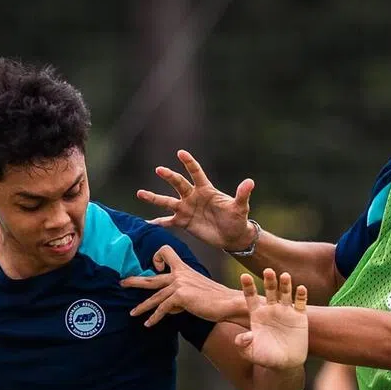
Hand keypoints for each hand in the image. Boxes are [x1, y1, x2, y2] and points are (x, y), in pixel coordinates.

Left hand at [124, 245, 244, 325]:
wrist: (228, 302)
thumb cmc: (215, 299)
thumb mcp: (196, 293)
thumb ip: (180, 297)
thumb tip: (168, 309)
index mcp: (184, 269)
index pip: (166, 253)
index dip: (158, 259)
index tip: (156, 268)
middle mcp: (179, 274)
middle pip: (152, 277)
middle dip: (135, 280)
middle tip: (122, 283)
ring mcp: (179, 284)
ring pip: (154, 296)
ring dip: (142, 307)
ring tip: (132, 313)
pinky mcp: (180, 297)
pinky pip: (163, 308)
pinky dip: (155, 317)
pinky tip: (149, 324)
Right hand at [137, 149, 255, 251]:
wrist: (232, 235)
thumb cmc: (237, 219)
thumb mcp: (241, 207)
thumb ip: (242, 194)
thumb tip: (250, 182)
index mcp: (206, 189)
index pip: (196, 173)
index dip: (189, 163)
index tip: (181, 153)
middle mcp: (193, 196)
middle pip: (178, 184)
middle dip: (169, 176)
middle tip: (160, 169)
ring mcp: (186, 209)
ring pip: (167, 201)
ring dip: (154, 198)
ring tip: (140, 193)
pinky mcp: (183, 222)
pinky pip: (167, 222)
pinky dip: (157, 223)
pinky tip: (146, 223)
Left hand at [234, 269, 307, 369]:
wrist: (284, 364)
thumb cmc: (265, 358)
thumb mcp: (250, 353)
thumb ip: (243, 344)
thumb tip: (242, 337)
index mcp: (257, 315)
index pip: (250, 297)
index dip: (247, 286)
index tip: (244, 276)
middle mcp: (271, 309)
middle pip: (269, 290)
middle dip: (268, 280)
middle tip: (267, 271)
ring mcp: (286, 311)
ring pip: (285, 293)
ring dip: (285, 284)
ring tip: (284, 276)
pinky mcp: (299, 317)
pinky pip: (301, 303)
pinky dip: (301, 295)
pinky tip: (301, 288)